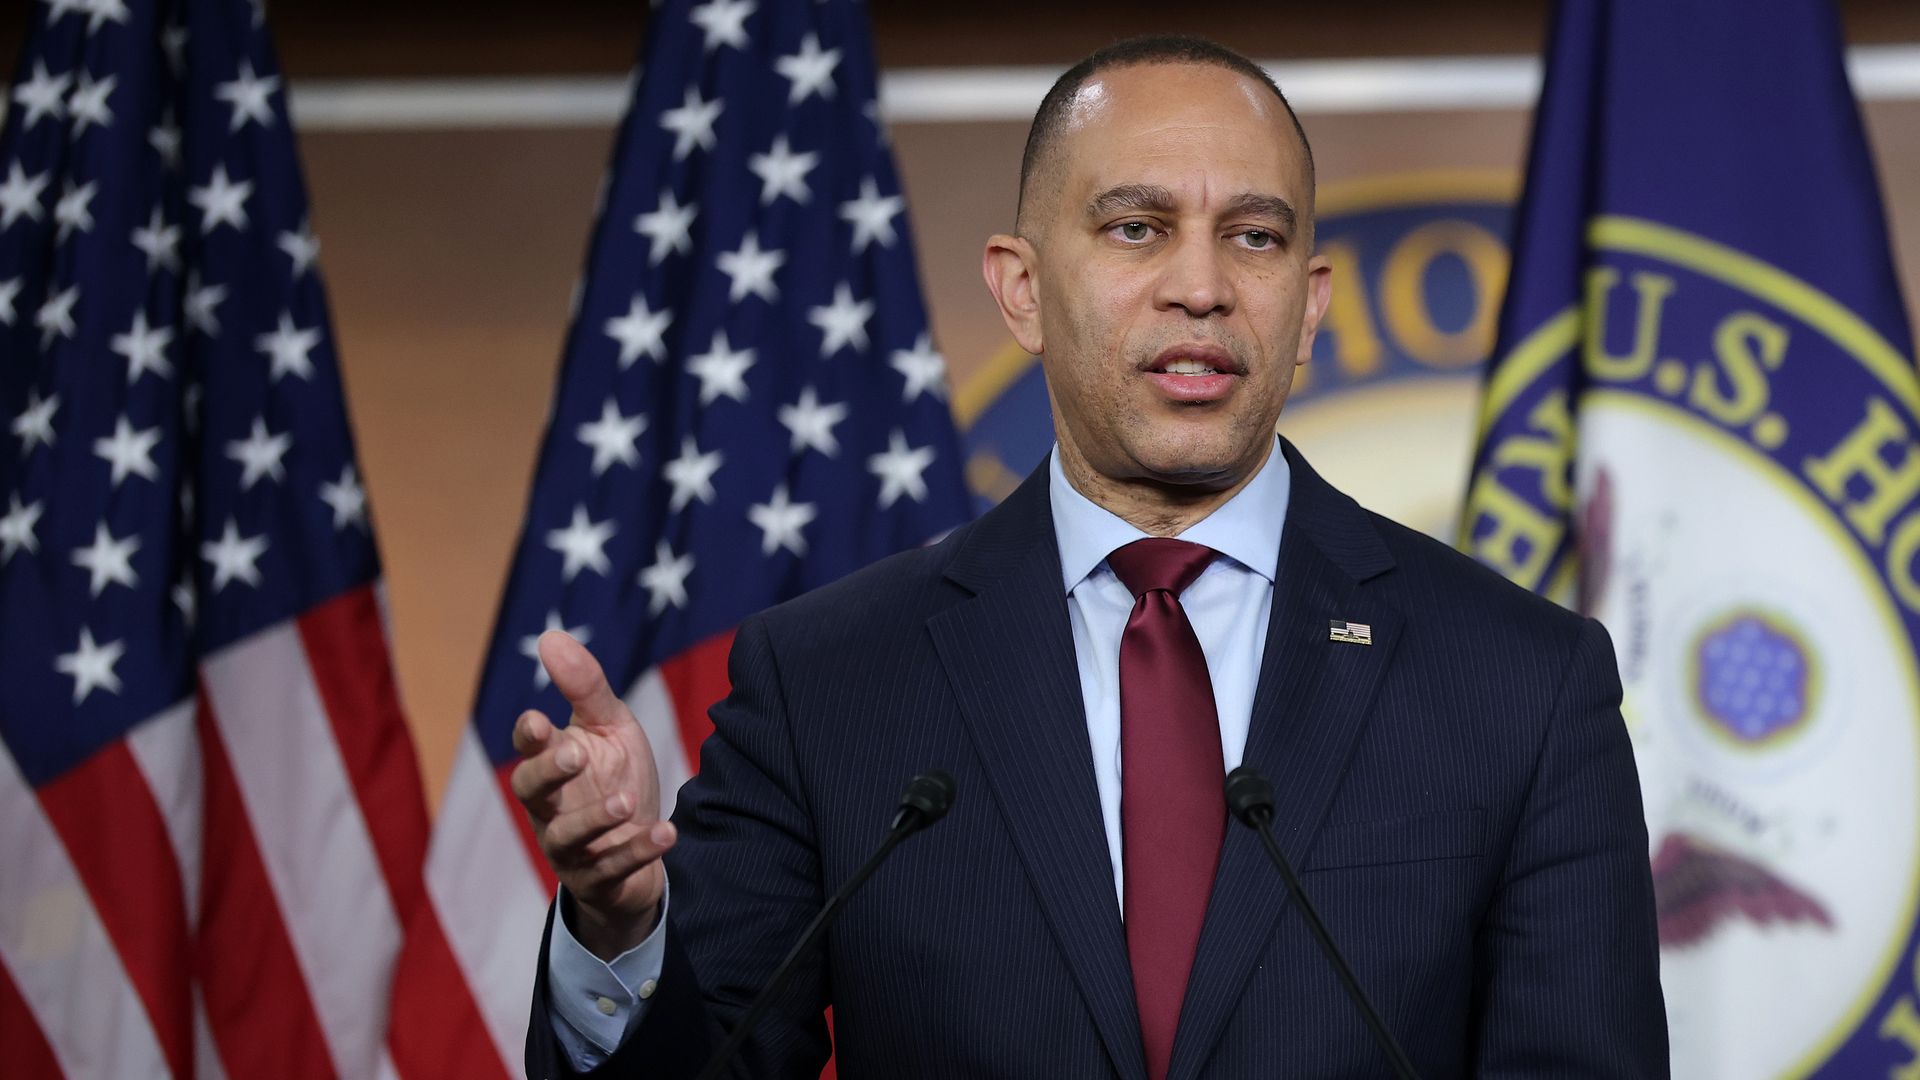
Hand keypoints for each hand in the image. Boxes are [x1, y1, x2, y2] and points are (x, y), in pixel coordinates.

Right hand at [510, 630, 675, 959]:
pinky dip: (639, 850)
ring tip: (626, 801)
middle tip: (576, 753)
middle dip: (549, 773)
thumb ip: (585, 689)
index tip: (539, 721)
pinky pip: (612, 869)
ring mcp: (570, 848)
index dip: (529, 737)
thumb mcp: (611, 729)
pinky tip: (667, 831)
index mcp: (551, 765)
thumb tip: (550, 637)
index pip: (529, 748)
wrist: (644, 848)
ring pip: (565, 838)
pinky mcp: (598, 880)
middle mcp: (550, 807)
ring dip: (594, 819)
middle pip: (530, 792)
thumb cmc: (617, 778)